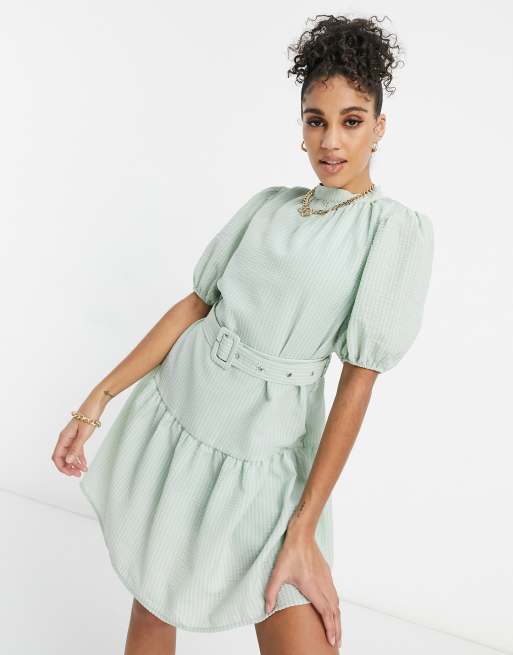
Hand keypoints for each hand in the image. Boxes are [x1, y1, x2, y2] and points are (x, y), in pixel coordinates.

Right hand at [51, 391, 107, 476]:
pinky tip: (85, 464)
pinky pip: (76, 450)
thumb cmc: (89, 416)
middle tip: (78, 474)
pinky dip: (80, 458)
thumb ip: (76, 448)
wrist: (96, 404)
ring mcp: (72, 437)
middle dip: (69, 467)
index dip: (62, 467)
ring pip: (70, 454)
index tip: (71, 474)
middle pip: (62, 457)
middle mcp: (66, 438)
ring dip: (75, 464)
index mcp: (64, 438)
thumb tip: (69, 461)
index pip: (57, 457)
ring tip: (83, 471)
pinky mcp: (79, 435)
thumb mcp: (84, 434)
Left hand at [264, 527, 340, 648]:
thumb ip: (271, 592)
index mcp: (312, 586)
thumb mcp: (277, 573)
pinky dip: (336, 607)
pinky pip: (334, 594)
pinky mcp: (326, 573)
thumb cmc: (290, 552)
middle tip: (337, 644)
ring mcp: (326, 578)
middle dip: (337, 629)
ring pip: (336, 603)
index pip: (325, 612)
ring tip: (337, 631)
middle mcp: (322, 584)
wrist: (302, 534)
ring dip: (338, 619)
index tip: (332, 640)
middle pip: (334, 611)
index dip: (330, 628)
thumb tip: (267, 609)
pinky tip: (333, 611)